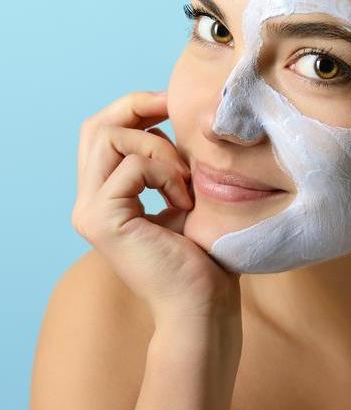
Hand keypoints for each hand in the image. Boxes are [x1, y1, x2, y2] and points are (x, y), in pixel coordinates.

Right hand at [71, 90, 242, 331]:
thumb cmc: (203, 255)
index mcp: (104, 196)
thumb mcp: (182, 194)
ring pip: (108, 137)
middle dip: (136, 106)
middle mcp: (88, 203)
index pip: (102, 132)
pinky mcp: (101, 219)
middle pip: (95, 126)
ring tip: (184, 181)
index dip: (134, 108)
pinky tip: (184, 202)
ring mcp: (89, 212)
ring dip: (158, 146)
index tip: (172, 103)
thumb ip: (165, 162)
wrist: (203, 306)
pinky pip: (134, 165)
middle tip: (174, 108)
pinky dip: (166, 173)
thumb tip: (171, 117)